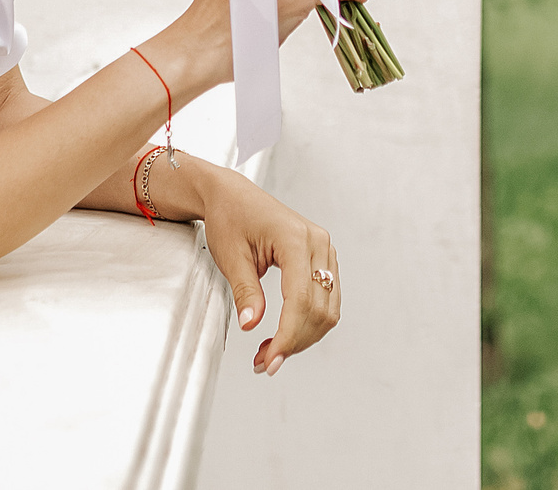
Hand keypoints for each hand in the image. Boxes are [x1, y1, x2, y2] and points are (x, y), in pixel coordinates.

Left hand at [198, 169, 341, 374]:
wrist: (232, 195)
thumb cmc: (230, 217)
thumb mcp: (231, 256)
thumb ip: (245, 292)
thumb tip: (252, 325)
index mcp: (295, 238)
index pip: (301, 299)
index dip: (288, 335)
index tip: (271, 360)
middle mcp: (317, 242)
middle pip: (318, 309)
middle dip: (294, 342)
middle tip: (264, 363)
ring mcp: (323, 249)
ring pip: (327, 309)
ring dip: (302, 337)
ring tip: (270, 352)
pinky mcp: (321, 258)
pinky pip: (325, 299)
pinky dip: (307, 323)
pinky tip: (284, 334)